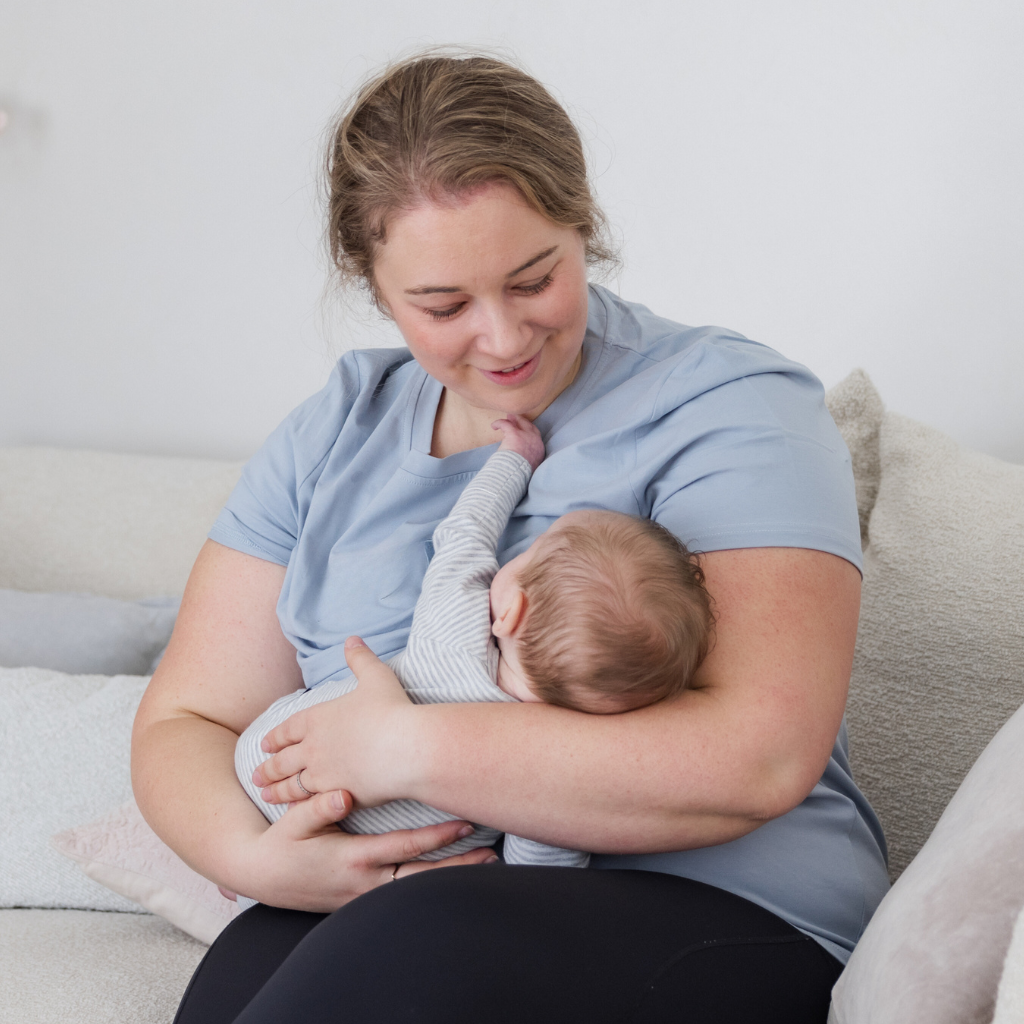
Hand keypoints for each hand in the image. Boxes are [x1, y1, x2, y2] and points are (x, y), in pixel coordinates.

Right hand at [238, 788, 497, 911]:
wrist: (262, 876)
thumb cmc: (282, 842)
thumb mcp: (293, 822)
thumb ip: (317, 808)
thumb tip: (343, 796)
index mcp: (353, 859)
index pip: (405, 847)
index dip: (437, 836)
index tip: (464, 822)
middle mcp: (365, 882)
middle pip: (422, 879)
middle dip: (457, 867)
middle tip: (491, 856)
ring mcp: (366, 896)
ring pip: (418, 890)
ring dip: (450, 878)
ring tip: (485, 864)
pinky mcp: (364, 900)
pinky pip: (406, 896)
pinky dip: (431, 887)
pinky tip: (453, 875)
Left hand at [254, 636, 414, 807]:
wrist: (407, 746)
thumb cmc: (392, 710)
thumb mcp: (376, 676)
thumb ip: (361, 658)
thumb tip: (352, 639)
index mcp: (318, 718)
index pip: (289, 729)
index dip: (276, 737)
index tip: (265, 745)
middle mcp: (313, 746)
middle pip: (283, 759)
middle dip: (268, 767)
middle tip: (256, 775)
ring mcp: (322, 773)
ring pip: (291, 784)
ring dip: (276, 790)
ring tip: (266, 795)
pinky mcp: (336, 794)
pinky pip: (309, 803)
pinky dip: (297, 807)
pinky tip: (292, 812)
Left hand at [492, 413, 543, 470]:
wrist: (518, 473)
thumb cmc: (521, 473)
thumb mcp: (531, 467)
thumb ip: (529, 461)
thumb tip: (522, 462)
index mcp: (539, 449)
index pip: (536, 436)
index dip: (529, 431)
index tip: (524, 430)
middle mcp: (535, 440)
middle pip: (529, 425)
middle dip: (522, 421)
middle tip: (515, 418)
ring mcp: (525, 435)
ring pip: (519, 422)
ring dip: (512, 419)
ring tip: (506, 418)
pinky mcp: (514, 433)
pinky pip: (506, 424)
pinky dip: (499, 423)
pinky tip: (494, 426)